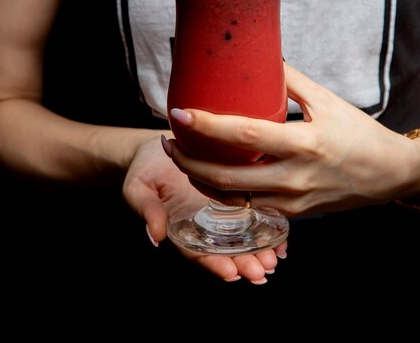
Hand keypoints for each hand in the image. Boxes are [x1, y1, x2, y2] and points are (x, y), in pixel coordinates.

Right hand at [122, 136, 285, 283]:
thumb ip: (146, 210)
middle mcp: (204, 224)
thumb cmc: (146, 169)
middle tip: (262, 270)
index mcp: (181, 228)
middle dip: (245, 262)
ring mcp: (220, 208)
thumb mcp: (138, 187)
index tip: (231, 273)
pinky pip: (251, 209)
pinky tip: (281, 228)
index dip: (214, 264)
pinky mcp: (234, 189)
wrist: (159, 146)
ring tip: (276, 256)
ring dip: (260, 247)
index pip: (199, 253)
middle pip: (226, 250)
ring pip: (242, 234)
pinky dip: (266, 221)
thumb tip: (155, 235)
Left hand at [164, 63, 419, 215]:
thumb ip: (292, 82)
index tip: (179, 112)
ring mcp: (292, 202)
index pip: (245, 135)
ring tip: (182, 156)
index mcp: (304, 144)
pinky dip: (225, 192)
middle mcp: (294, 178)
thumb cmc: (361, 134)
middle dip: (188, 161)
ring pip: (233, 198)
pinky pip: (249, 205)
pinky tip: (212, 174)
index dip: (207, 125)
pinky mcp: (293, 214)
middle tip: (168, 141)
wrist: (392, 175)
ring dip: (201, 179)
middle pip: (226, 177)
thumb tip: (261, 61)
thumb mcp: (328, 101)